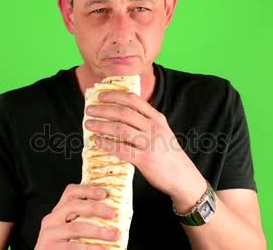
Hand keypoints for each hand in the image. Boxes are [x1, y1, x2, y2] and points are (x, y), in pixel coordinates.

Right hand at [35, 184, 119, 249]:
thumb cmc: (66, 245)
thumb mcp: (72, 228)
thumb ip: (85, 219)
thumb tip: (112, 213)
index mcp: (58, 211)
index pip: (70, 192)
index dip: (87, 190)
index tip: (104, 193)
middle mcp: (51, 220)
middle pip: (72, 206)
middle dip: (95, 208)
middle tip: (112, 213)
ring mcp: (49, 234)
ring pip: (75, 228)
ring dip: (98, 231)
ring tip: (114, 235)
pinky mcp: (50, 248)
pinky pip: (73, 247)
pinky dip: (90, 248)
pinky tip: (102, 249)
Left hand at [84, 91, 206, 210]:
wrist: (183, 177)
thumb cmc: (169, 155)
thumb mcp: (162, 132)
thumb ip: (146, 123)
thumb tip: (120, 116)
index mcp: (157, 118)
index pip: (134, 100)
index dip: (115, 96)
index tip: (101, 95)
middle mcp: (154, 128)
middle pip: (123, 112)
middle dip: (103, 109)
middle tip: (89, 109)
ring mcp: (149, 143)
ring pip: (120, 129)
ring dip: (101, 125)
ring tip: (89, 123)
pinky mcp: (145, 160)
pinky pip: (121, 149)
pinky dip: (106, 144)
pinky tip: (96, 141)